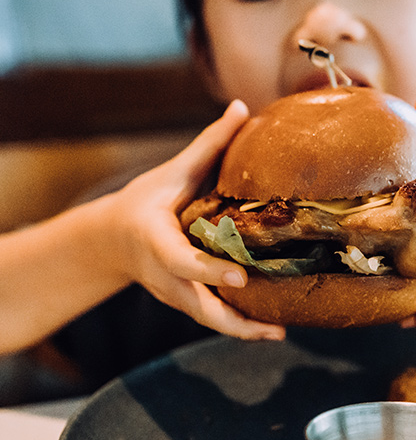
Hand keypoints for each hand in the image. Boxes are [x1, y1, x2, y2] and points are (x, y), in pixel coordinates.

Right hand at [106, 100, 285, 340]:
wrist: (112, 239)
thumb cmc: (145, 202)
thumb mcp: (172, 172)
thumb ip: (208, 145)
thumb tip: (241, 107)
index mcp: (158, 242)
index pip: (184, 262)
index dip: (210, 271)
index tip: (240, 276)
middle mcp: (166, 275)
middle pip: (199, 307)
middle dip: (234, 321)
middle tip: (273, 328)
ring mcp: (174, 294)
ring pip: (208, 320)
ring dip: (243, 330)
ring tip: (280, 333)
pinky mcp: (184, 301)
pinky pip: (212, 318)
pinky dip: (238, 325)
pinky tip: (270, 327)